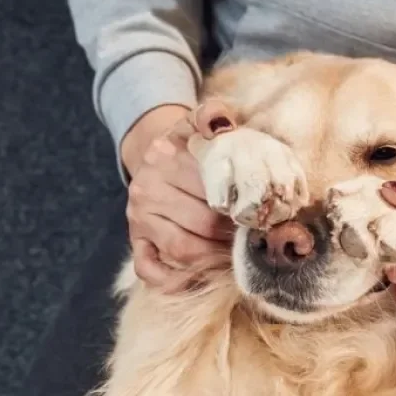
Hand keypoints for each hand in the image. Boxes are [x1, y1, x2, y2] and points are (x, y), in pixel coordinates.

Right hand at [121, 104, 234, 291]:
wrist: (157, 157)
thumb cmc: (192, 147)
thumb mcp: (200, 123)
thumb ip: (214, 116)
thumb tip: (221, 122)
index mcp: (163, 156)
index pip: (213, 191)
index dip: (241, 208)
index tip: (259, 214)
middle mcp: (146, 188)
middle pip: (203, 224)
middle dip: (232, 234)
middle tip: (252, 238)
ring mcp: (138, 219)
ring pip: (183, 251)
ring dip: (214, 258)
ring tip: (234, 255)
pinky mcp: (135, 243)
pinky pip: (151, 271)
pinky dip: (177, 280)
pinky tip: (200, 277)